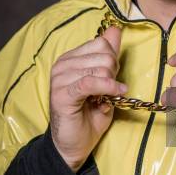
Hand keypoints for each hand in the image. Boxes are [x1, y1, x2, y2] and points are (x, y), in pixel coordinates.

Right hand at [49, 26, 126, 171]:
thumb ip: (109, 56)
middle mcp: (62, 64)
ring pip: (99, 68)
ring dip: (110, 84)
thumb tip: (116, 29)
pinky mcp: (62, 94)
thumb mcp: (104, 81)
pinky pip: (91, 82)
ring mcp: (59, 78)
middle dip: (113, 72)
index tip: (112, 77)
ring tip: (106, 97)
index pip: (101, 43)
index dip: (113, 60)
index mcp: (70, 58)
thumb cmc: (89, 114)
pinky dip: (107, 88)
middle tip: (109, 90)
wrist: (74, 145)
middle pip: (104, 54)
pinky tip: (114, 96)